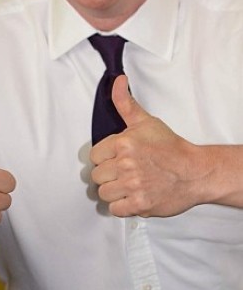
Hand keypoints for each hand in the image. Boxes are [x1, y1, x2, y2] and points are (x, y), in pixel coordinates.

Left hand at [90, 75, 202, 216]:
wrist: (195, 171)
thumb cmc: (170, 147)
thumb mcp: (145, 121)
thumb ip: (124, 102)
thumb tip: (118, 81)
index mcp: (123, 143)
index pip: (94, 156)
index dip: (103, 159)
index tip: (114, 160)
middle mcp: (126, 164)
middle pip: (96, 176)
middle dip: (107, 176)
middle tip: (121, 174)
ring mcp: (133, 185)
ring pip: (103, 193)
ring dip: (113, 192)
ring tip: (125, 186)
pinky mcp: (140, 204)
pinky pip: (115, 209)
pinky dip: (121, 206)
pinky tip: (131, 198)